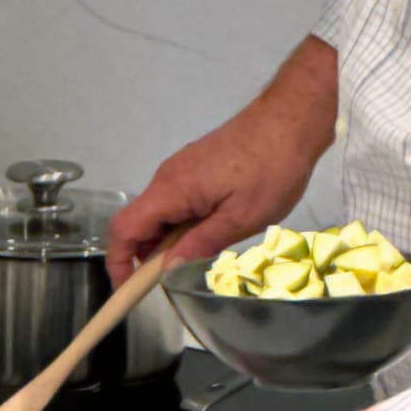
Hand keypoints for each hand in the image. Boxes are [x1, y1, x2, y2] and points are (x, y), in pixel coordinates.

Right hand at [108, 39, 336, 281]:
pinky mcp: (197, 166)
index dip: (118, 262)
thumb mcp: (241, 218)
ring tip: (208, 250)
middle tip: (179, 276)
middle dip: (149, 256)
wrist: (291, 120)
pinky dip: (184, 222)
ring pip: (161, 213)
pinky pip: (177, 200)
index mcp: (172, 190)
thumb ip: (201, 244)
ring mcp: (182, 169)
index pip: (124, 229)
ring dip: (171, 239)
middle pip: (140, 223)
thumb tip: (167, 268)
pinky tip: (216, 228)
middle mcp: (168, 177)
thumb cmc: (272, 168)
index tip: (128, 290)